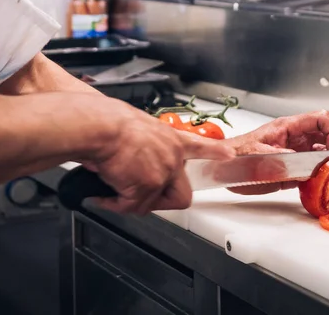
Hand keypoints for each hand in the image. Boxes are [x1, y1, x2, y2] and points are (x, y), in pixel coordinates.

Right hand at [85, 101, 234, 214]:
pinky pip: (130, 207)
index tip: (228, 155)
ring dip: (129, 201)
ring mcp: (163, 172)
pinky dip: (114, 203)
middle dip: (160, 200)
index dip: (214, 152)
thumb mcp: (134, 127)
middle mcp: (172, 156)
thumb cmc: (107, 122)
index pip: (199, 146)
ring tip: (111, 189)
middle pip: (181, 195)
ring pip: (150, 204)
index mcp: (170, 138)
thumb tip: (129, 163)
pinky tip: (103, 194)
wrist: (100, 126)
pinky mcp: (148, 186)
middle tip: (139, 197)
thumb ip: (144, 147)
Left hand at [225, 110, 328, 194]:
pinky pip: (313, 167)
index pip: (319, 119)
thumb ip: (281, 160)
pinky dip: (322, 173)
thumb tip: (303, 167)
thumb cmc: (234, 156)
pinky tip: (324, 181)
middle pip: (326, 134)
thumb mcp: (257, 156)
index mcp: (286, 127)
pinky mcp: (291, 168)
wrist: (221, 169)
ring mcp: (293, 152)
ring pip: (322, 150)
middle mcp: (293, 138)